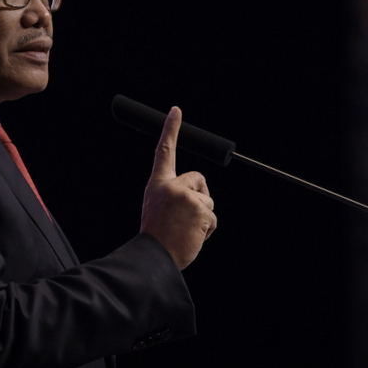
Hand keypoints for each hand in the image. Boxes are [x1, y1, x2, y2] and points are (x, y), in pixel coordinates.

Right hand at [140, 107, 216, 269]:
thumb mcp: (158, 207)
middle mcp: (172, 186)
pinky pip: (213, 218)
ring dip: (203, 217)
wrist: (154, 256)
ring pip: (208, 202)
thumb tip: (198, 195)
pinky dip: (207, 230)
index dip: (170, 130)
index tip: (176, 111)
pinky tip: (192, 236)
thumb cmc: (157, 235)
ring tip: (185, 230)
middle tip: (184, 218)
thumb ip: (174, 194)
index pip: (164, 152)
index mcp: (158, 184)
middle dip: (200, 197)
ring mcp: (187, 197)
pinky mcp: (201, 209)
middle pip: (200, 180)